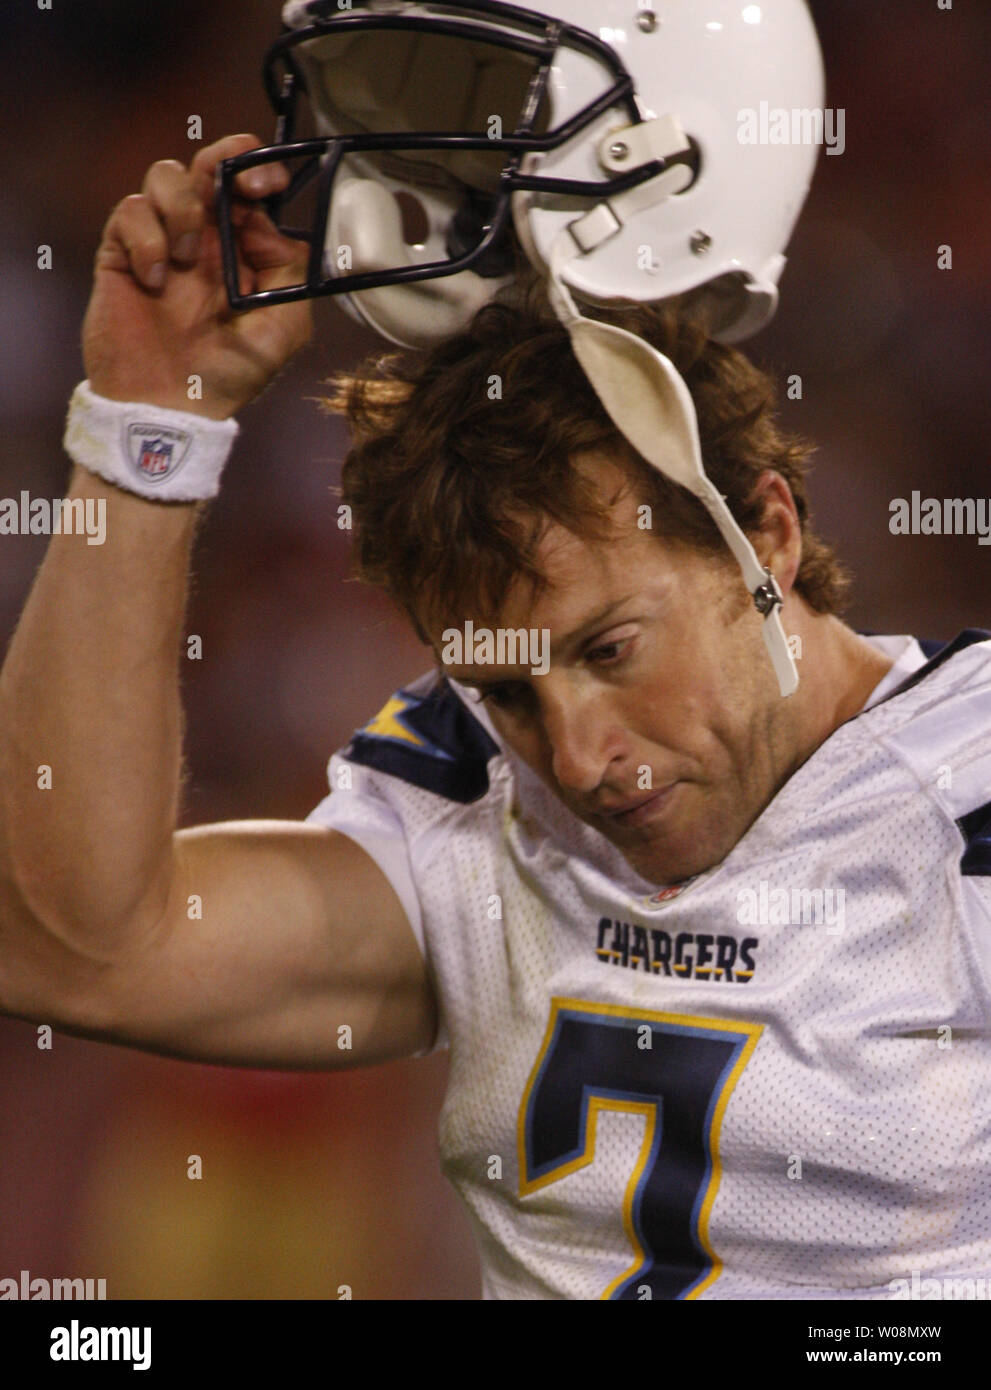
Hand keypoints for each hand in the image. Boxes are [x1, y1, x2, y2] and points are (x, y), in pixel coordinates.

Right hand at [82, 134, 312, 419]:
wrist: (166, 406)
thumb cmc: (227, 376)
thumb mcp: (283, 329)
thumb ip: (290, 272)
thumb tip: (269, 224)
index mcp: (245, 252)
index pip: (251, 189)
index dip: (259, 171)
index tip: (264, 183)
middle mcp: (205, 239)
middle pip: (209, 165)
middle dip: (220, 161)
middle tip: (223, 187)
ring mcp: (163, 242)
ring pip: (166, 175)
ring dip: (180, 206)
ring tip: (187, 258)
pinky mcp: (123, 252)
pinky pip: (129, 211)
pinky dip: (145, 239)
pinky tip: (154, 280)